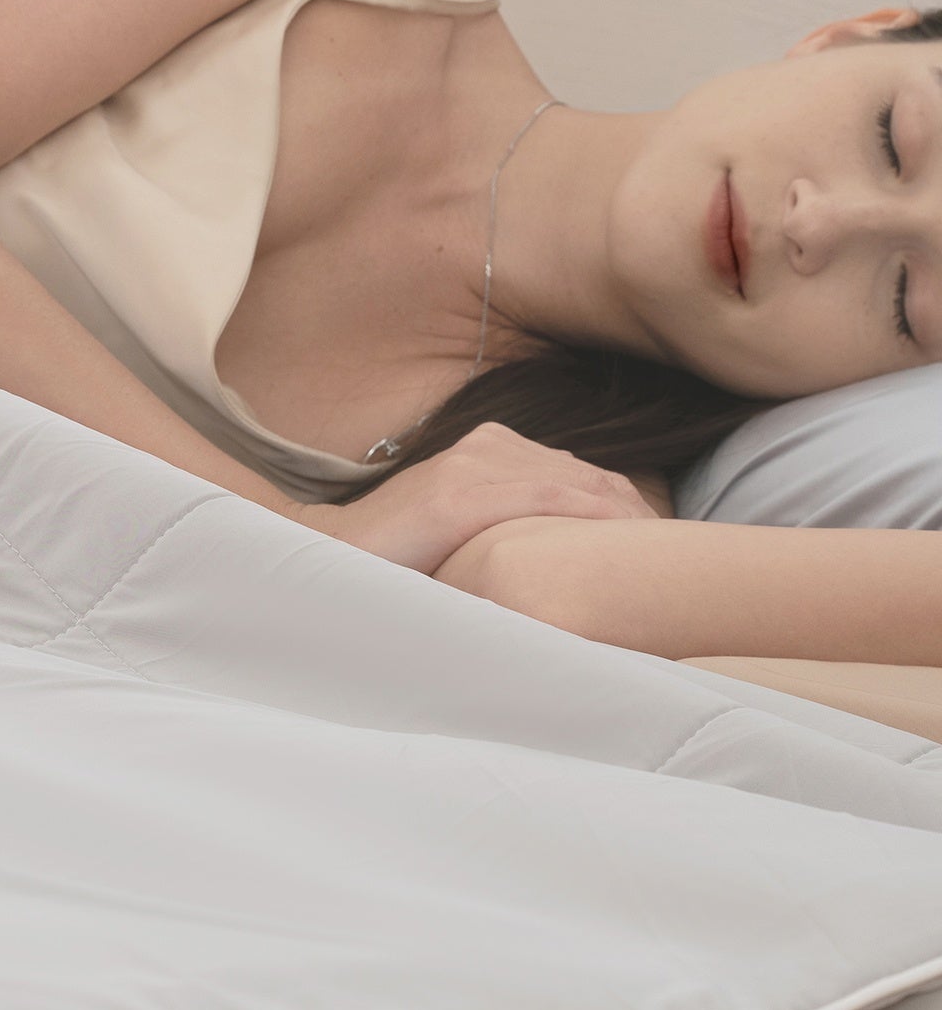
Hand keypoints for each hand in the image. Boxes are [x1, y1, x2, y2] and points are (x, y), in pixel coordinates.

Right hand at [294, 422, 656, 574]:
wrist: (328, 556)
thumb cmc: (396, 558)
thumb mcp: (461, 531)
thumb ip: (506, 528)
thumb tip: (561, 565)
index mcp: (488, 449)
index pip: (580, 477)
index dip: (626, 512)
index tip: (658, 553)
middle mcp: (488, 445)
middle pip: (591, 479)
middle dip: (638, 519)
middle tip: (681, 562)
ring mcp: (476, 464)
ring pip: (581, 486)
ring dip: (630, 522)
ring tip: (670, 560)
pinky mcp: (463, 492)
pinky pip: (552, 498)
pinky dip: (597, 518)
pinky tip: (632, 541)